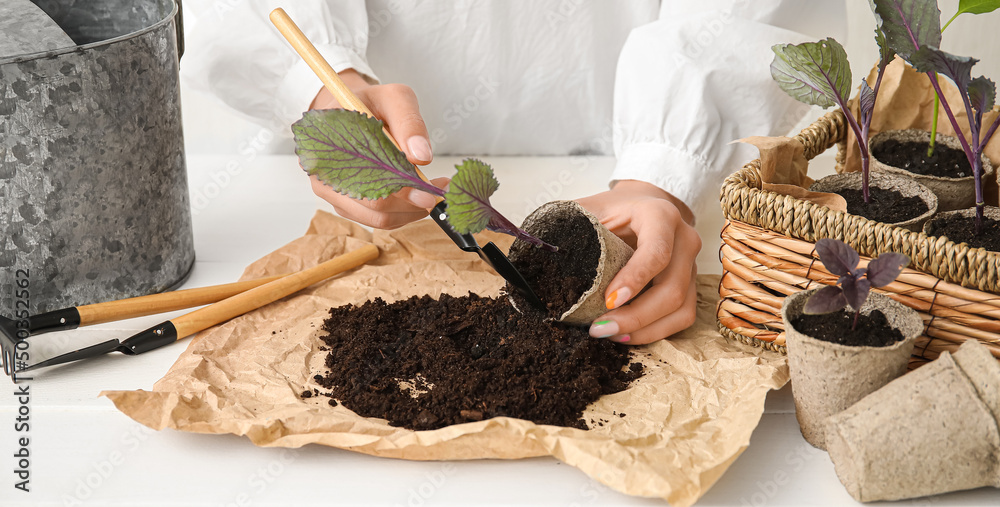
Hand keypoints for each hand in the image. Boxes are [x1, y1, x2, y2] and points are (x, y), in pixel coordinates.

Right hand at [309, 69, 442, 228]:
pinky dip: (402, 213)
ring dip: (411, 211)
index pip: (370, 180)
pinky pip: (377, 220)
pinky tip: (416, 196)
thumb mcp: (395, 98)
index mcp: (330, 145)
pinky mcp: (344, 203)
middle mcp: (324, 174)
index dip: (404, 190)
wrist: (352, 111)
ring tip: (431, 192)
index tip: (432, 190)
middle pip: (376, 208)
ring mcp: (332, 192)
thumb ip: (409, 123)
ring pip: (378, 219)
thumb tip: (422, 158)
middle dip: (414, 204)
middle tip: (440, 191)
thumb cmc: (373, 103)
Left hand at [576, 180, 701, 344]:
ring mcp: (691, 265)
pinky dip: (654, 331)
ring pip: (680, 309)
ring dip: (645, 330)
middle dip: (634, 316)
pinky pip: (681, 317)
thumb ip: (566, 227)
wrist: (646, 205)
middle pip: (670, 289)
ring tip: (609, 335)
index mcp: (660, 215)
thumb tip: (527, 256)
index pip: (656, 252)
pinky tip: (626, 335)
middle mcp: (684, 240)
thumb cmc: (615, 209)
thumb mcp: (590, 209)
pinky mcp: (690, 285)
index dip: (634, 280)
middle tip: (598, 329)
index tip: (608, 302)